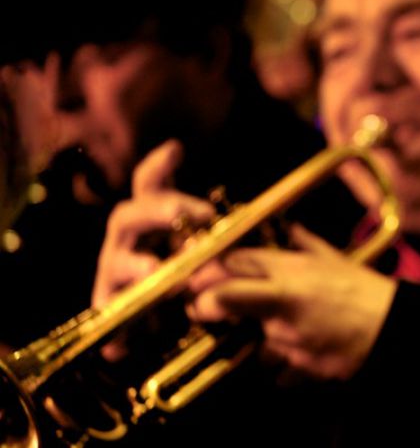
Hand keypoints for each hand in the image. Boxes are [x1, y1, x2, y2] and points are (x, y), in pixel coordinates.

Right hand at [93, 140, 214, 358]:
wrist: (176, 323)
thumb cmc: (197, 270)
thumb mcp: (216, 246)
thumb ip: (224, 227)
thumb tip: (234, 214)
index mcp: (153, 218)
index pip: (149, 184)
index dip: (159, 166)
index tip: (177, 149)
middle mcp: (130, 239)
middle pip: (129, 215)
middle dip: (157, 211)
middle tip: (186, 214)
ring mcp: (118, 271)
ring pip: (116, 261)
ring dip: (136, 264)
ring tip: (157, 270)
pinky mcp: (115, 305)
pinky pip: (110, 315)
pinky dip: (116, 329)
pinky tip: (120, 346)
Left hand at [189, 225, 396, 381]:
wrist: (393, 328)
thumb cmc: (366, 292)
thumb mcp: (334, 259)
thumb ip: (305, 244)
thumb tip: (291, 229)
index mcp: (290, 269)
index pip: (234, 263)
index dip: (211, 270)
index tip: (201, 278)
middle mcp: (281, 300)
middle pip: (222, 297)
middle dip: (205, 304)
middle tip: (203, 308)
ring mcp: (285, 336)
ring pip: (249, 339)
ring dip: (261, 341)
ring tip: (286, 335)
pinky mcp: (295, 367)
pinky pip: (277, 370)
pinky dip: (285, 366)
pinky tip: (302, 354)